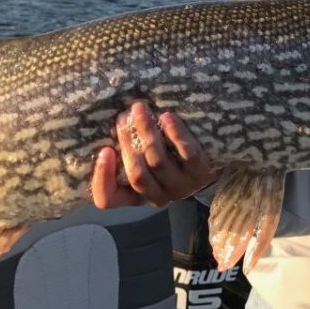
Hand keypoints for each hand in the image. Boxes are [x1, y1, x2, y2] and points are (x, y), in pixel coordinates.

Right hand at [90, 101, 217, 208]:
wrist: (208, 163)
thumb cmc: (166, 157)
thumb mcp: (141, 161)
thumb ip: (124, 152)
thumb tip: (104, 125)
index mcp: (135, 196)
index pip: (108, 199)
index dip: (102, 178)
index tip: (105, 150)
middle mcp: (157, 196)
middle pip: (136, 174)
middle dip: (126, 142)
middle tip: (122, 116)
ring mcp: (180, 186)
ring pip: (158, 161)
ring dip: (147, 132)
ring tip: (140, 109)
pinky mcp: (200, 172)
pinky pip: (187, 152)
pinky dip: (175, 134)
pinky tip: (167, 117)